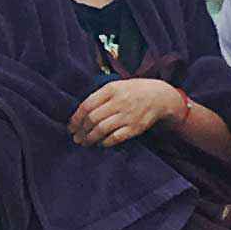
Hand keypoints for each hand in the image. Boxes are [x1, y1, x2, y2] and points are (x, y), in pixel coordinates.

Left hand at [66, 75, 182, 147]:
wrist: (159, 96)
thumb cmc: (133, 91)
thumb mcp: (117, 85)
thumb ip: (100, 96)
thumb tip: (80, 113)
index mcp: (111, 89)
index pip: (87, 105)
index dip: (76, 118)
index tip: (71, 126)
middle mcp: (119, 102)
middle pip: (92, 119)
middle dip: (81, 130)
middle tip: (76, 137)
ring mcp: (127, 115)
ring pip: (102, 129)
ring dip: (90, 138)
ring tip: (84, 142)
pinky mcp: (135, 128)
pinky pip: (115, 138)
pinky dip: (105, 142)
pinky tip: (100, 143)